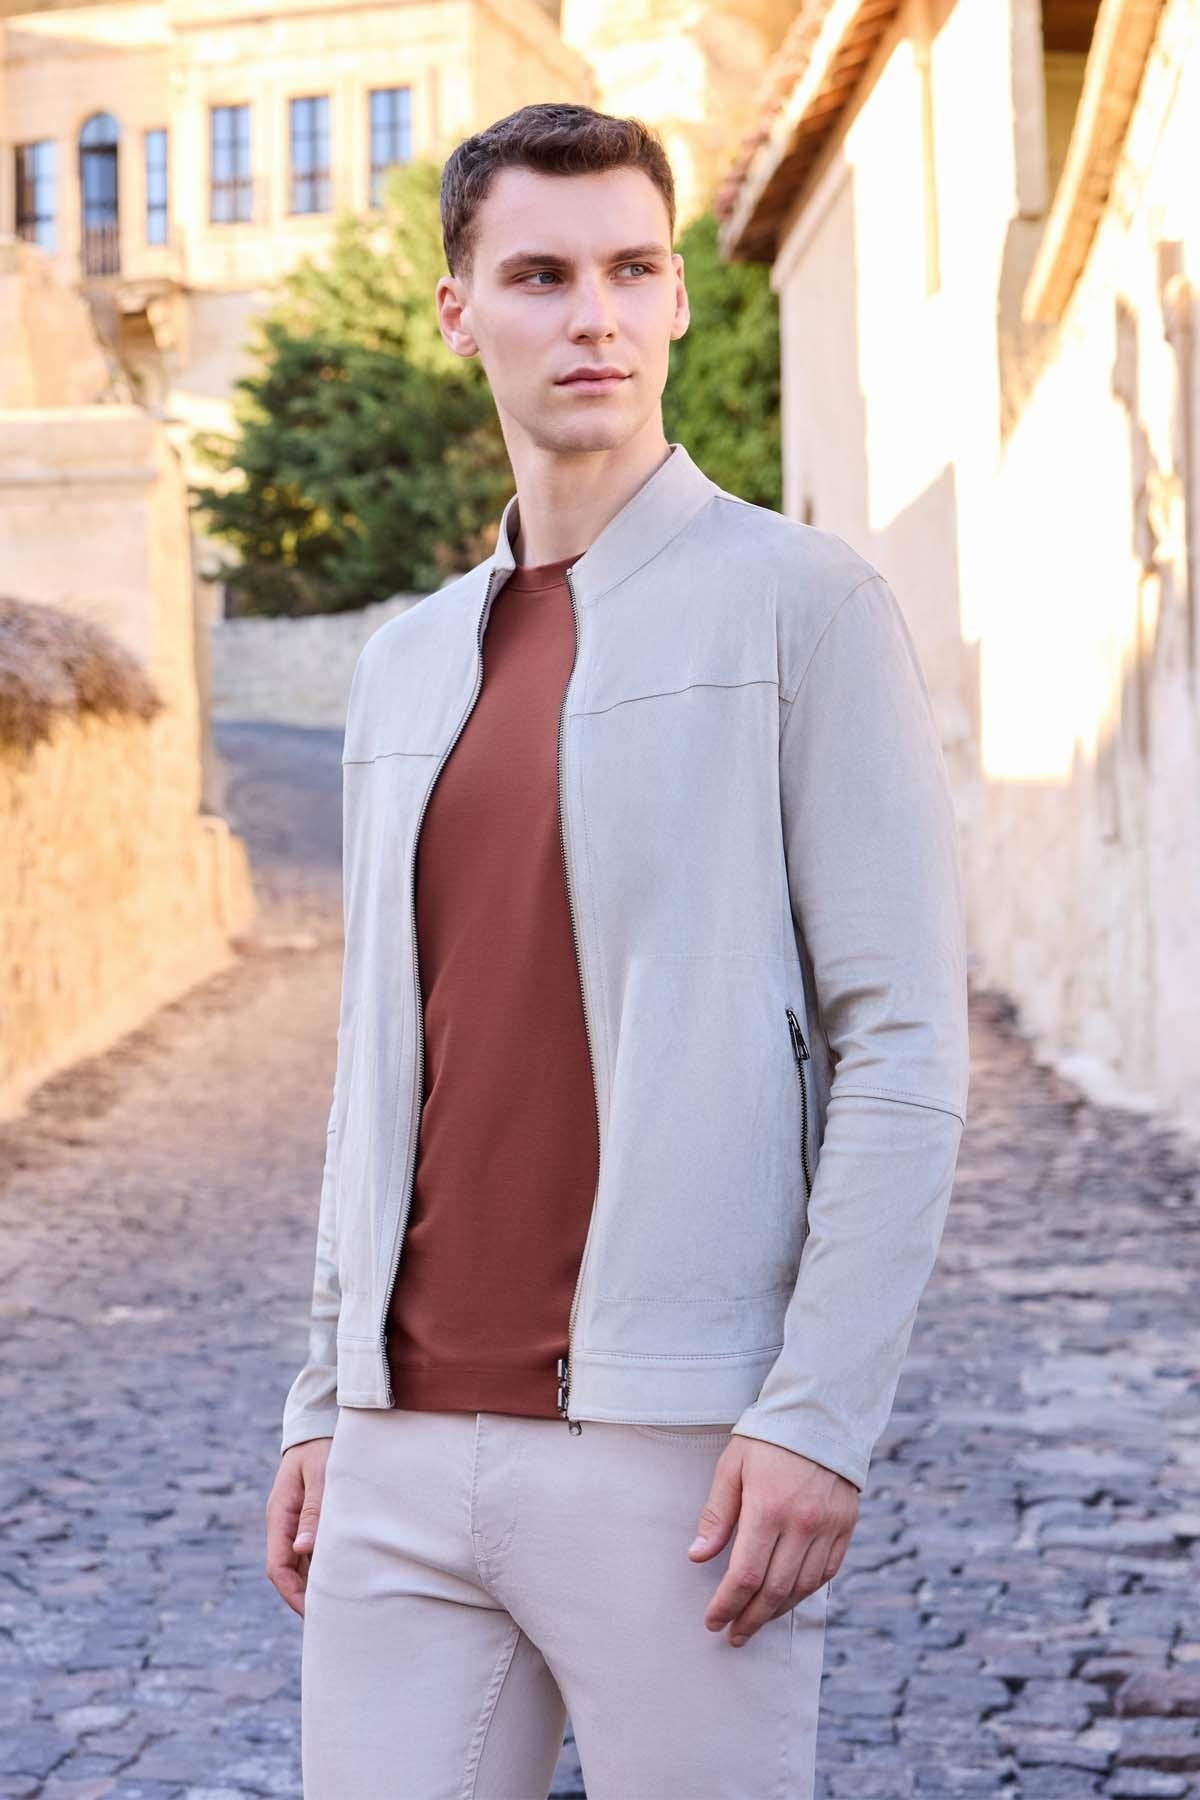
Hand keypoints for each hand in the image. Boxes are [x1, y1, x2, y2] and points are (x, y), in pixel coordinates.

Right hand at [265, 1436, 331, 1616]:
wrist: (320, 1424)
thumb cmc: (322, 1446)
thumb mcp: (320, 1474)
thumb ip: (314, 1509)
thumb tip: (303, 1549)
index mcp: (280, 1514)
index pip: (278, 1566)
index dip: (292, 1593)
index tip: (313, 1613)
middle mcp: (284, 1523)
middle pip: (289, 1571)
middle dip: (305, 1596)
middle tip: (333, 1618)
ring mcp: (296, 1522)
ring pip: (301, 1563)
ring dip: (316, 1582)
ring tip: (343, 1603)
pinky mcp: (310, 1518)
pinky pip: (312, 1549)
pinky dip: (324, 1565)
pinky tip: (345, 1575)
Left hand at [688, 1434, 857, 1646]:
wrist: (821, 1416)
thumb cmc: (768, 1439)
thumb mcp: (732, 1468)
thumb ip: (716, 1514)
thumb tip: (698, 1555)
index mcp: (769, 1507)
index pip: (746, 1574)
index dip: (727, 1604)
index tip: (713, 1621)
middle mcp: (802, 1523)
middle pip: (775, 1590)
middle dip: (750, 1618)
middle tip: (733, 1634)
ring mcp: (829, 1527)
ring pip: (803, 1588)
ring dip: (777, 1611)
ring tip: (756, 1620)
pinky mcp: (846, 1527)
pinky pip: (827, 1574)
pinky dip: (806, 1592)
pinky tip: (788, 1598)